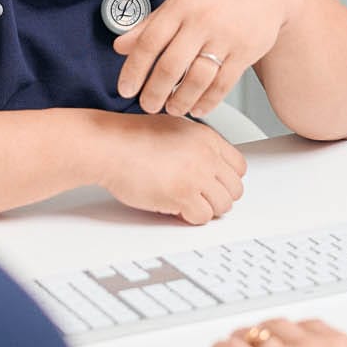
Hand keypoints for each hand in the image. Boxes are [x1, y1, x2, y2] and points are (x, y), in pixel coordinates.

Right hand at [85, 112, 246, 223]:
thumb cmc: (129, 138)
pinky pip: (202, 217)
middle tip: (200, 199)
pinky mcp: (182, 194)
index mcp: (206, 137)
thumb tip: (209, 165)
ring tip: (186, 204)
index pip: (239, 167)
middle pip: (235, 189)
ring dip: (205, 209)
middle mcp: (206, 155)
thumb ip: (195, 146)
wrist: (107, 145)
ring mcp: (196, 175)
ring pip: (223, 206)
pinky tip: (175, 208)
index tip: (214, 186)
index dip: (225, 180)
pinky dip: (190, 218)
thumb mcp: (173, 128)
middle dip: (218, 197)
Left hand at [113, 0, 305, 118]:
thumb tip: (121, 45)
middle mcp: (202, 20)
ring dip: (180, 100)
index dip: (133, 70)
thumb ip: (152, 22)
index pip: (149, 42)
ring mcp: (225, 37)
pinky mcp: (245, 52)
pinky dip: (207, 101)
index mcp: (182, 4)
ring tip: (171, 108)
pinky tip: (197, 107)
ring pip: (197, 79)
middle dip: (154, 92)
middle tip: (147, 105)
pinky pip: (223, 84)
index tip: (126, 89)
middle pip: (171, 65)